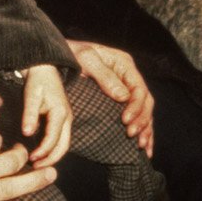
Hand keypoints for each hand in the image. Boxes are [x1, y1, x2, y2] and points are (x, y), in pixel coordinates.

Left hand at [22, 65, 71, 166]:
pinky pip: (61, 138)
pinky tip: (41, 153)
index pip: (53, 138)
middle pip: (63, 146)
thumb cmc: (37, 80)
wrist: (45, 68)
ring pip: (64, 144)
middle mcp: (67, 118)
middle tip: (36, 168)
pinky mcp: (63, 119)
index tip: (32, 159)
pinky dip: (53, 148)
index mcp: (60, 112)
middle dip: (51, 159)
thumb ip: (29, 114)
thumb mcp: (31, 95)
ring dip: (53, 156)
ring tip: (37, 164)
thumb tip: (27, 133)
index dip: (43, 151)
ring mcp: (67, 119)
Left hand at [67, 40, 154, 156]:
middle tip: (131, 134)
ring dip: (145, 129)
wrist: (56, 54)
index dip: (136, 106)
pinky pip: (136, 115)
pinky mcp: (118, 100)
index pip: (138, 88)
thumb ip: (104, 76)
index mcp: (124, 64)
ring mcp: (124, 88)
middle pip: (144, 101)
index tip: (125, 121)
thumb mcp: (85, 59)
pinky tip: (144, 147)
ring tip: (141, 146)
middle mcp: (127, 76)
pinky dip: (142, 130)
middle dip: (141, 120)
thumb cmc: (71, 53)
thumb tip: (124, 97)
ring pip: (144, 110)